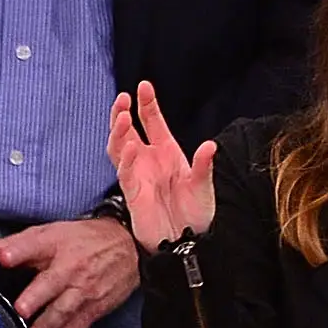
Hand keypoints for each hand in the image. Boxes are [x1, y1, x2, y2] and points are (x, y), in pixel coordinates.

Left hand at [0, 216, 139, 327]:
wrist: (129, 246)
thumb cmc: (83, 240)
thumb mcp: (50, 234)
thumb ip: (13, 244)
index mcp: (55, 246)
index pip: (35, 245)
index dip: (18, 251)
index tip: (4, 258)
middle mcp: (70, 270)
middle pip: (51, 283)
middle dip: (35, 298)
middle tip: (18, 311)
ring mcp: (82, 293)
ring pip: (61, 313)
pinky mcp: (92, 312)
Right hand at [108, 81, 218, 250]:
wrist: (186, 241)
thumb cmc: (195, 213)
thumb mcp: (204, 186)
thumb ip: (204, 165)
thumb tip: (209, 145)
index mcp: (166, 153)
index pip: (152, 122)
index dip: (147, 105)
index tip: (143, 86)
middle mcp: (148, 160)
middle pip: (128, 131)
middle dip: (123, 113)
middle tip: (122, 98)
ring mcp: (138, 175)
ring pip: (119, 148)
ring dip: (119, 132)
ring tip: (121, 116)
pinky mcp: (132, 193)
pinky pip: (124, 173)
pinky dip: (126, 159)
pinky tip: (130, 147)